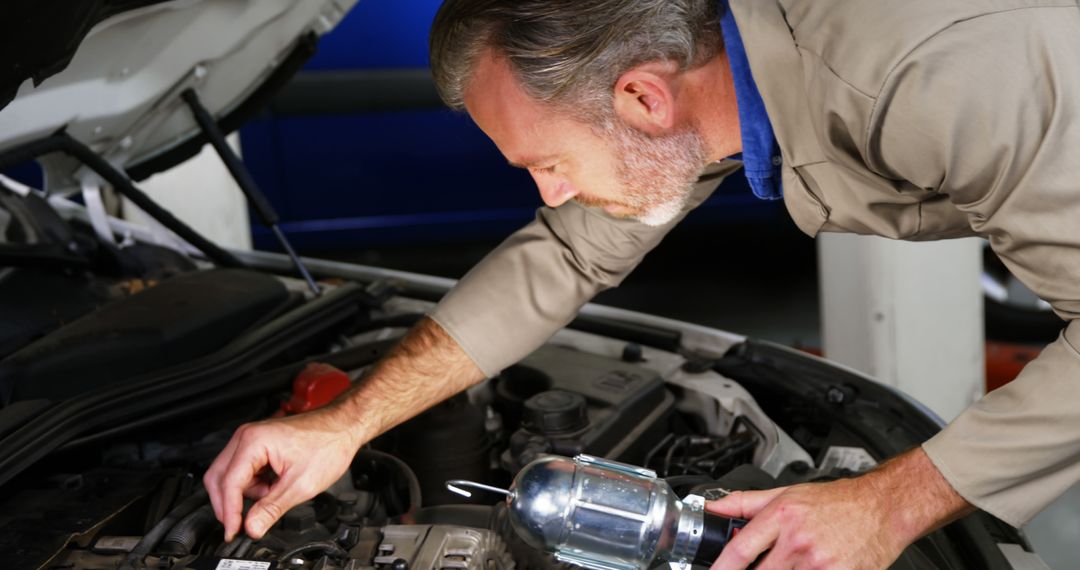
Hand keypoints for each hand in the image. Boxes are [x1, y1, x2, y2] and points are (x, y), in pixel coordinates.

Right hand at [204, 406, 362, 540]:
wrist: (343, 427)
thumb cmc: (328, 443)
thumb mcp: (301, 484)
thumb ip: (272, 508)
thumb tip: (252, 527)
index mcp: (253, 442)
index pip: (229, 483)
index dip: (229, 513)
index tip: (233, 531)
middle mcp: (247, 437)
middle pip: (219, 478)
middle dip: (229, 504)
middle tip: (239, 525)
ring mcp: (251, 440)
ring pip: (231, 476)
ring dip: (246, 494)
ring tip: (275, 494)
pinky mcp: (258, 445)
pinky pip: (244, 471)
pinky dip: (254, 486)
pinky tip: (275, 486)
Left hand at [706, 478, 902, 568]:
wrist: (881, 508)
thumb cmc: (835, 501)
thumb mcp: (785, 493)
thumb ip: (744, 503)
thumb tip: (713, 508)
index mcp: (782, 517)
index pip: (741, 549)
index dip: (722, 568)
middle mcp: (799, 542)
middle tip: (765, 563)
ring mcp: (819, 564)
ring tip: (790, 563)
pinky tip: (809, 568)